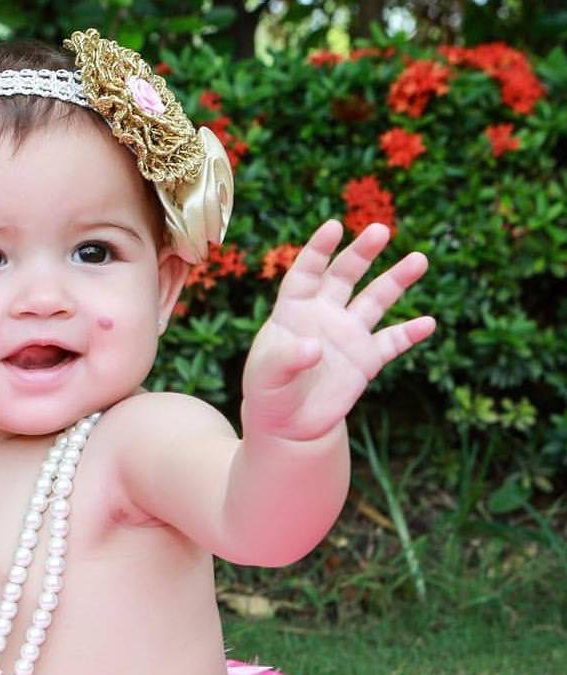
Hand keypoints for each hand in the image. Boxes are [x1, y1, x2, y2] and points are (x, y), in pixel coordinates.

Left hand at [242, 220, 435, 441]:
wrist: (288, 425)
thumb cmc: (268, 393)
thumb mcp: (267, 376)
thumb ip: (286, 358)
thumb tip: (315, 348)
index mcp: (293, 311)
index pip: (305, 274)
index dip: (318, 251)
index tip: (333, 227)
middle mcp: (324, 315)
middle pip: (344, 276)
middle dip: (361, 254)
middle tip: (379, 231)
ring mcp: (348, 335)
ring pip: (375, 300)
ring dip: (396, 280)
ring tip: (419, 259)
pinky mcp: (367, 359)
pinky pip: (392, 342)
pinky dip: (410, 333)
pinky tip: (428, 323)